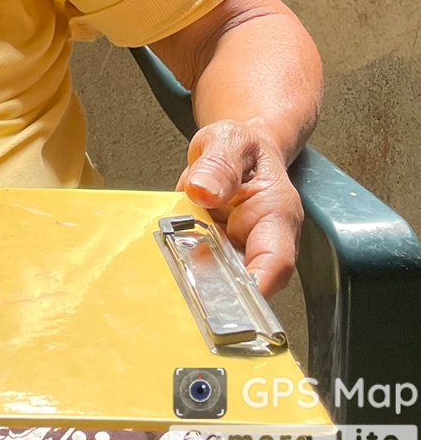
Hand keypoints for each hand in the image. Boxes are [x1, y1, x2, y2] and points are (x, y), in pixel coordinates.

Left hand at [176, 120, 301, 298]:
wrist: (237, 150)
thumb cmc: (242, 147)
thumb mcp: (228, 140)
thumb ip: (218, 163)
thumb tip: (205, 190)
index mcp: (276, 214)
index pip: (276, 261)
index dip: (257, 286)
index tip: (232, 298)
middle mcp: (261, 240)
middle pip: (247, 282)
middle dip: (218, 292)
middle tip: (188, 292)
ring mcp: (237, 251)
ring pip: (219, 281)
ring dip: (195, 282)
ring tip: (171, 278)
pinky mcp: (215, 254)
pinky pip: (198, 269)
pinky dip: (181, 269)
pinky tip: (163, 266)